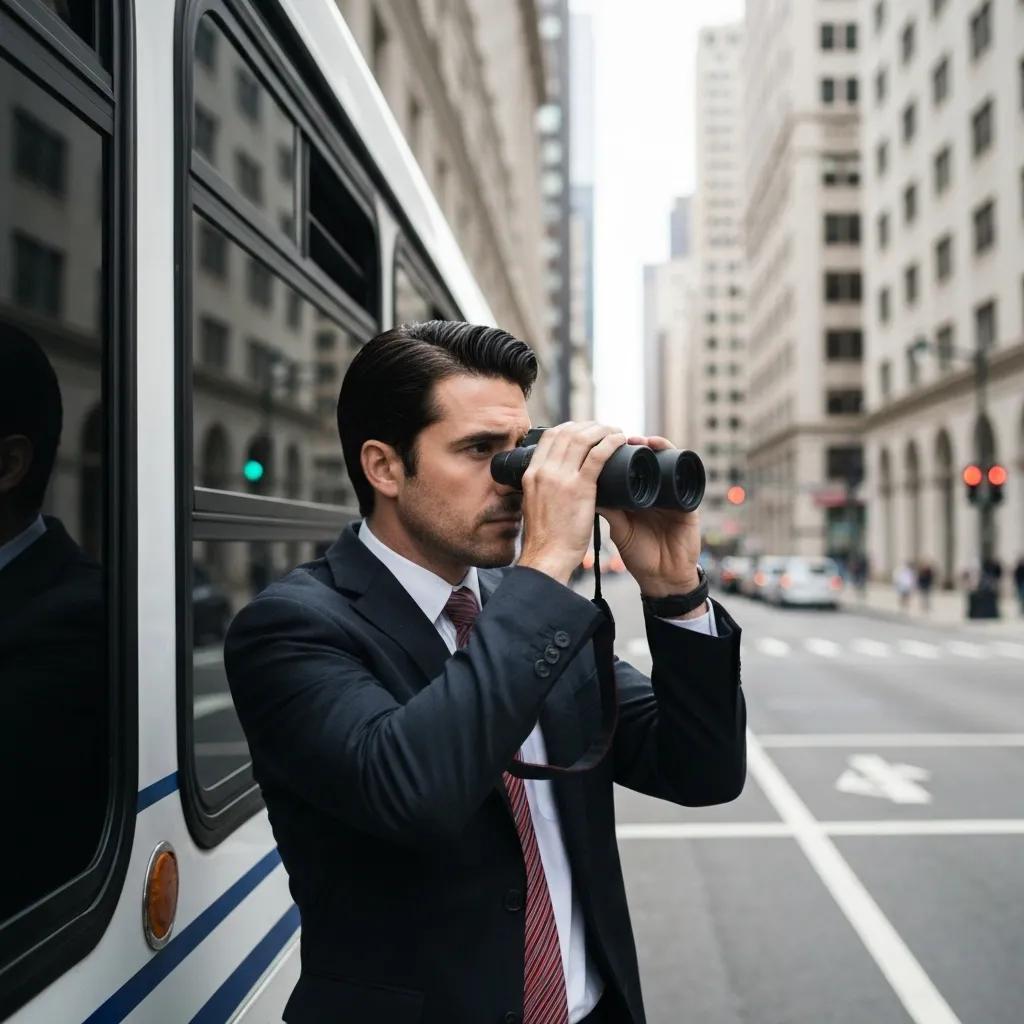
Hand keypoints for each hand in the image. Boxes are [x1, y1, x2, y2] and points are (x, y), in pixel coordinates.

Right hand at [517, 421, 627, 584]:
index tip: (585, 430)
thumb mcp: (534, 504)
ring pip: (582, 438)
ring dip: (602, 430)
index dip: (570, 427)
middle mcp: (543, 471)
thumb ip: (543, 489)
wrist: (546, 557)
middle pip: (567, 432)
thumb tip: (557, 480)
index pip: (549, 436)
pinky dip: (610, 443)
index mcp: (531, 474)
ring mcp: (560, 478)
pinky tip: (620, 441)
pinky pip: (597, 455)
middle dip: (589, 426)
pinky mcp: (579, 488)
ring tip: (616, 433)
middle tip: (605, 429)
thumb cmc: (545, 538)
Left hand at [598, 435, 701, 596]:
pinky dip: (678, 462)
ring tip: (644, 441)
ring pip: (668, 463)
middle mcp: (656, 493)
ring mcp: (673, 496)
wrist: (662, 578)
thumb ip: (608, 511)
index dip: (619, 455)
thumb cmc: (640, 555)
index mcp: (639, 497)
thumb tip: (585, 488)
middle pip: (649, 460)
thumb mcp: (620, 529)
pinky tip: (667, 453)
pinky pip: (686, 478)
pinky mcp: (688, 504)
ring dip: (657, 447)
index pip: (631, 469)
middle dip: (638, 445)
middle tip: (623, 436)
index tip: (604, 443)